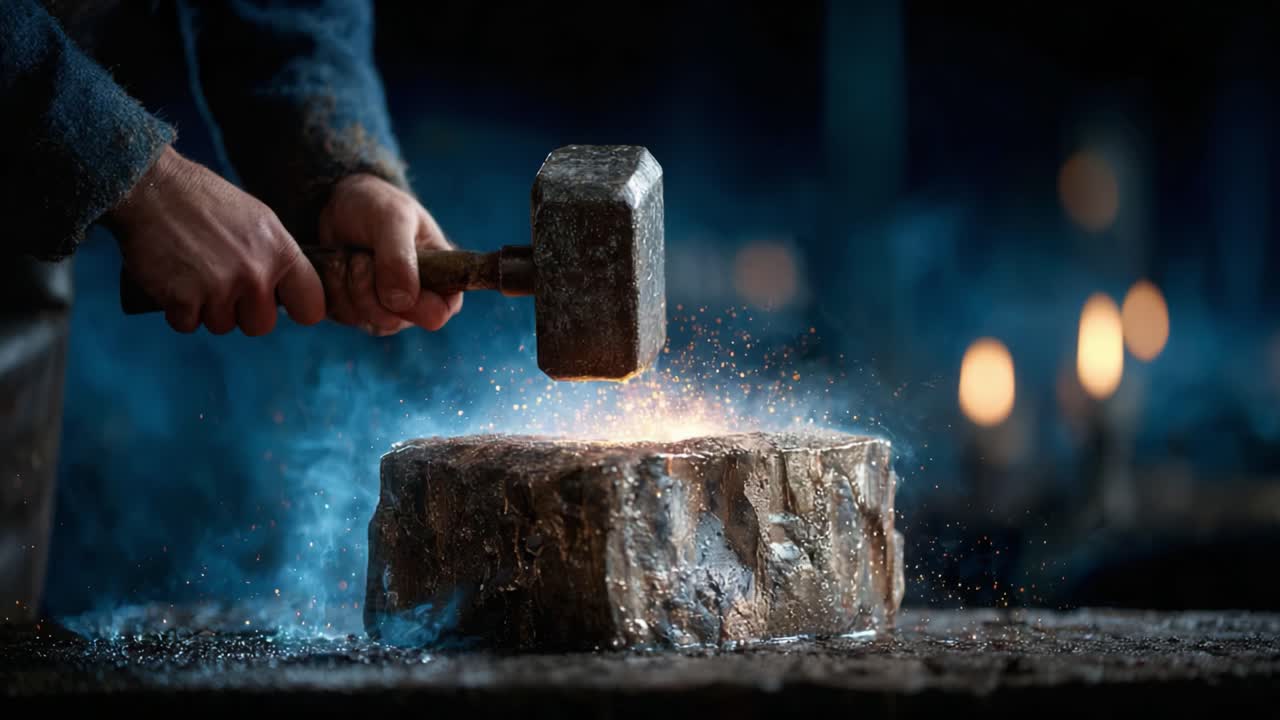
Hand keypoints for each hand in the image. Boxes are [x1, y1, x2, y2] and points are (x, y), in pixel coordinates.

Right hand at [107, 145, 324, 334]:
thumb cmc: (205, 202)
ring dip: (206, 309)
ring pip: (222, 326)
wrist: (152, 188)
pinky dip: (177, 309)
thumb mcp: (259, 221)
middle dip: (241, 312)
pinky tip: (174, 279)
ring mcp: (220, 289)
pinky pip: (187, 324)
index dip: (296, 309)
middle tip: (221, 283)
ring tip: (194, 273)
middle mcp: (256, 274)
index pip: (311, 306)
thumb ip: (276, 258)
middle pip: (260, 325)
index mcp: (281, 253)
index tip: (281, 304)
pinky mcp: (184, 300)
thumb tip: (286, 292)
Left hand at [316, 174, 462, 335]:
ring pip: (366, 320)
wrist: (340, 204)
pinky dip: (334, 288)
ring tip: (352, 255)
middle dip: (370, 287)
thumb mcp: (393, 218)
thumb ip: (400, 258)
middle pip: (394, 322)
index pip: (438, 313)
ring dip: (349, 284)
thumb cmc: (378, 205)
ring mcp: (386, 310)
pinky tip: (338, 265)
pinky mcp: (357, 311)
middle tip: (364, 256)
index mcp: (441, 280)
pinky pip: (342, 315)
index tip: (395, 273)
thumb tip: (401, 302)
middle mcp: (416, 302)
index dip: (415, 303)